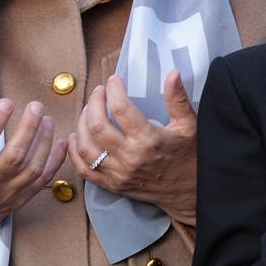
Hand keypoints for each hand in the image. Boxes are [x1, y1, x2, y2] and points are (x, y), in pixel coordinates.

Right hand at [0, 97, 64, 265]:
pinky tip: (61, 142)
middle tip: (36, 106)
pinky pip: (42, 181)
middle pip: (14, 155)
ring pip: (32, 168)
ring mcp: (7, 193)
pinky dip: (55, 162)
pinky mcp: (19, 200)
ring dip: (44, 143)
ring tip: (49, 120)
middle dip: (28, 129)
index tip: (6, 103)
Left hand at [69, 71, 199, 225]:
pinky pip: (83, 169)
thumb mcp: (189, 125)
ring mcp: (118, 173)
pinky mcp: (112, 185)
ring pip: (85, 147)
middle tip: (99, 92)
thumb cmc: (190, 156)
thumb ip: (178, 99)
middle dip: (94, 103)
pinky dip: (74, 152)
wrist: (190, 191)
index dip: (114, 89)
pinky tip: (75, 137)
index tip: (114, 79)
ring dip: (81, 125)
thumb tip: (173, 73)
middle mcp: (130, 157)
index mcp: (149, 140)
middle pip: (97, 126)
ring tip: (88, 111)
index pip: (121, 109)